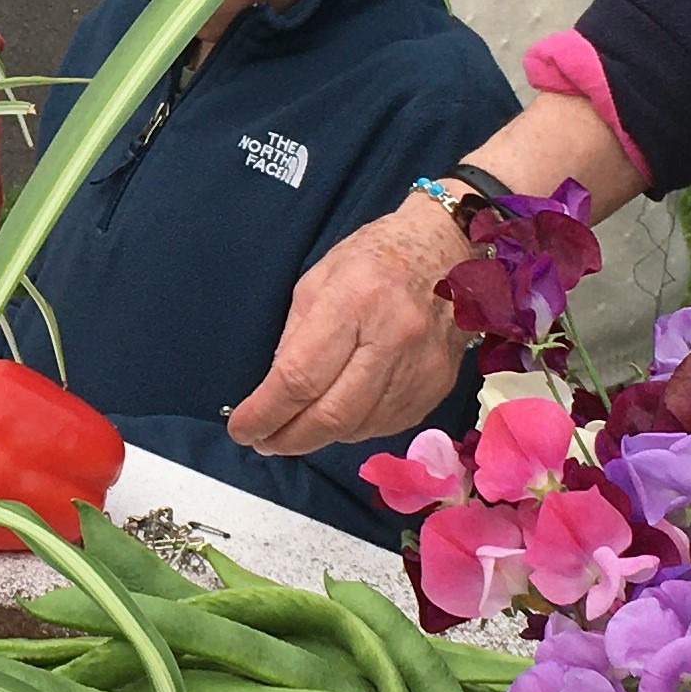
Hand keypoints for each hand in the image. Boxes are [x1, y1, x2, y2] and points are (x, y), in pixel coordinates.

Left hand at [225, 193, 470, 453]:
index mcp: (354, 301)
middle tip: (263, 441)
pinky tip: (338, 416)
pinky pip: (385, 426)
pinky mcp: (437, 387)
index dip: (265, 412)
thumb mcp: (317, 281)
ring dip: (319, 437)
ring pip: (357, 428)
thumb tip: (273, 393)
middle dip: (288, 438)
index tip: (242, 428)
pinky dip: (352, 429)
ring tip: (296, 428)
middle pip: (331, 415)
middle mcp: (392, 339)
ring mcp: (420, 368)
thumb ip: (293, 338)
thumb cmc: (376, 258)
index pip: (300, 377)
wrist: (448, 250)